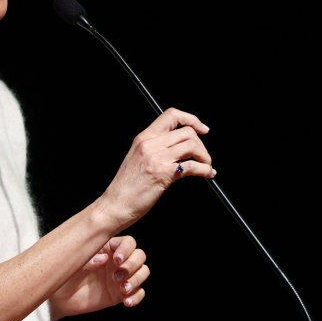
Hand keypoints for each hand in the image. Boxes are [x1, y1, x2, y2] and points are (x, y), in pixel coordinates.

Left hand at [49, 235, 148, 320]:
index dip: (127, 249)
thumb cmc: (64, 275)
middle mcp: (116, 260)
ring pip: (143, 272)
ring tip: (122, 289)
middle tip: (117, 276)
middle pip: (139, 255)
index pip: (128, 242)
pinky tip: (126, 302)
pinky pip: (139, 292)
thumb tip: (105, 258)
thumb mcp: (74, 264)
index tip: (117, 260)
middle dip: (133, 265)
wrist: (59, 299)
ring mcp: (120, 277)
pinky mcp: (120, 294)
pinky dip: (137, 296)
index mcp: (107, 248)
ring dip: (136, 280)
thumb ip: (89, 259)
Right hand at [100, 107, 215, 230]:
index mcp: (143, 138)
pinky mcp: (163, 174)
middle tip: (203, 157)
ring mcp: (156, 158)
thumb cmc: (125, 186)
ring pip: (192, 146)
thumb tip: (178, 148)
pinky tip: (207, 175)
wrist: (115, 205)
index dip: (191, 119)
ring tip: (206, 166)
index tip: (202, 129)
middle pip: (187, 132)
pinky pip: (192, 166)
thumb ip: (155, 149)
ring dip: (205, 157)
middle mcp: (150, 144)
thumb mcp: (137, 158)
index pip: (171, 115)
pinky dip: (205, 170)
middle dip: (202, 144)